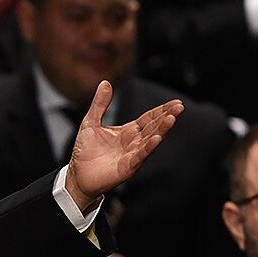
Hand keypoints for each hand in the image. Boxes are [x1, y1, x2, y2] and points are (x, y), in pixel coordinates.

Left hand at [62, 81, 182, 208]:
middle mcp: (134, 142)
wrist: (77, 174)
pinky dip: (148, 148)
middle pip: (154, 127)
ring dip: (162, 130)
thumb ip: (100, 104)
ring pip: (150, 140)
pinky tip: (156, 139)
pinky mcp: (127, 167)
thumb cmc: (85, 151)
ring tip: (172, 119)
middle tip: (179, 107)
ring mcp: (132, 155)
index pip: (149, 118)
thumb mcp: (91, 122)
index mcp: (129, 131)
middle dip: (167, 117)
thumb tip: (105, 82)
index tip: (175, 102)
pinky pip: (140, 156)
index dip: (161, 110)